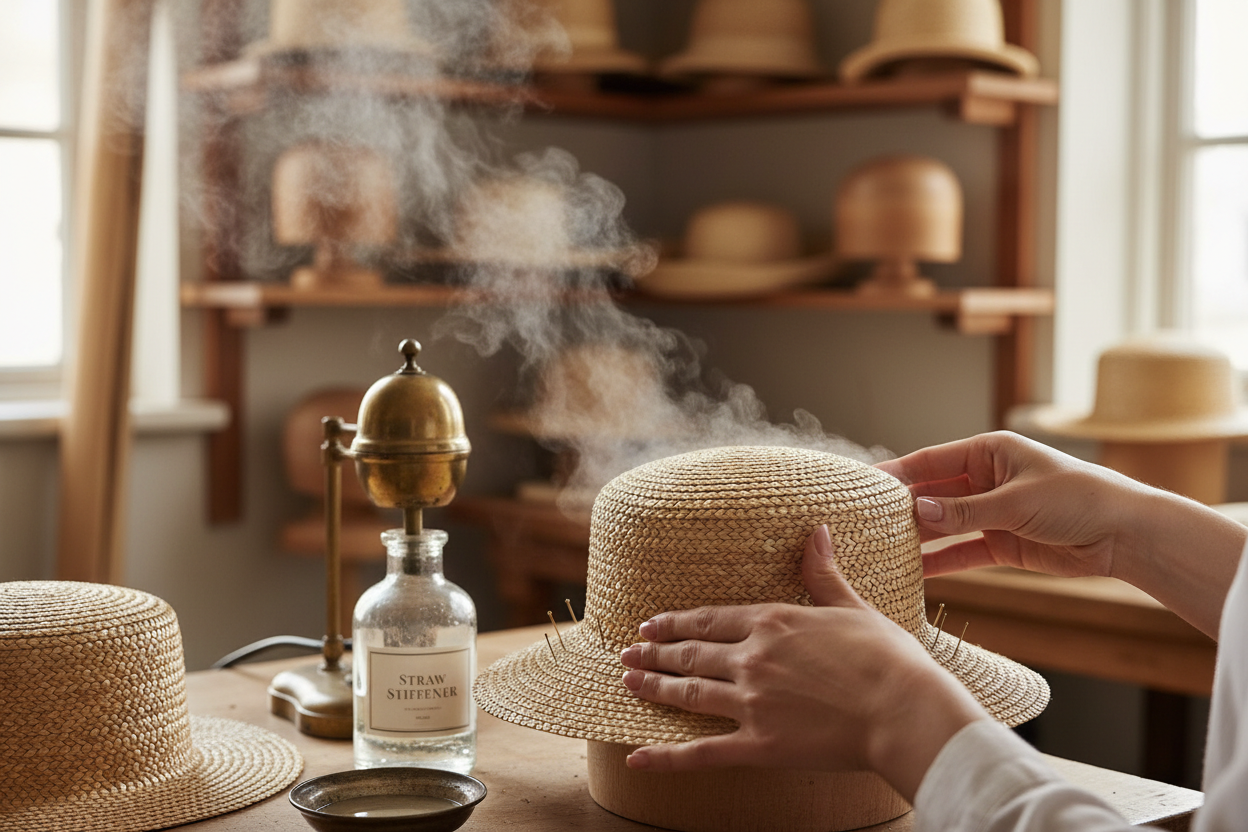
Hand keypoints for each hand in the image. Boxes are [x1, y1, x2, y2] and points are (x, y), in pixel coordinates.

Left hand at [619, 525, 985, 802]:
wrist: (904, 710)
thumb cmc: (889, 659)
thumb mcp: (853, 607)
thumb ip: (824, 574)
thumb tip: (817, 530)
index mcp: (773, 622)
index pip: (710, 620)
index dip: (677, 623)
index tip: (653, 624)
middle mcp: (752, 658)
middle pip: (691, 655)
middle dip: (656, 653)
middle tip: (628, 652)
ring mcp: (751, 703)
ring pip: (689, 694)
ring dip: (654, 687)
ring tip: (627, 682)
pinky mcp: (759, 745)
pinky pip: (701, 752)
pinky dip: (666, 757)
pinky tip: (635, 759)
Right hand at [875, 431, 1142, 579]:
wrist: (1125, 534)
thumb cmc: (1078, 499)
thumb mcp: (1016, 502)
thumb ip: (965, 511)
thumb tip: (919, 513)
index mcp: (990, 452)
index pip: (931, 460)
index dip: (897, 472)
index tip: (864, 483)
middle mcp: (986, 479)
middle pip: (934, 492)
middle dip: (903, 507)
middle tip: (864, 521)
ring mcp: (992, 512)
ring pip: (945, 524)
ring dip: (918, 535)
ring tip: (880, 546)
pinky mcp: (1002, 544)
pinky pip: (962, 551)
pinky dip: (941, 560)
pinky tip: (914, 570)